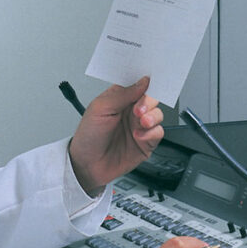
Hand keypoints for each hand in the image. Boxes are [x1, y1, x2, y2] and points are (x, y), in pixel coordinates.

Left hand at [68, 77, 163, 194]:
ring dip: (152, 117)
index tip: (150, 83)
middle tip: (138, 110)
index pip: (138, 85)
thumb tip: (142, 82)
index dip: (145, 83)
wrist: (88, 165)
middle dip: (149, 102)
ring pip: (158, 114)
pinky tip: (138, 137)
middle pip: (152, 98)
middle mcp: (131, 111)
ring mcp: (139, 126)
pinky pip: (158, 132)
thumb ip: (123, 94)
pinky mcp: (146, 142)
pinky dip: (151, 133)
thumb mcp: (100, 108)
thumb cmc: (88, 136)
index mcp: (120, 98)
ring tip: (141, 122)